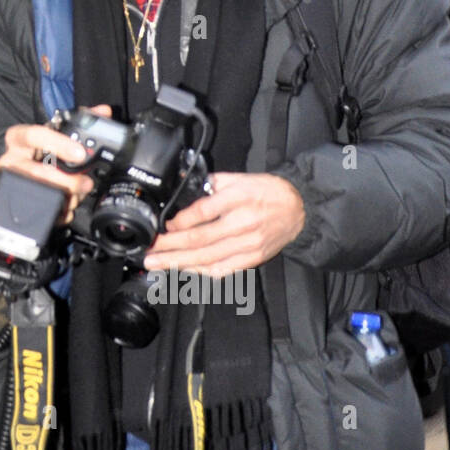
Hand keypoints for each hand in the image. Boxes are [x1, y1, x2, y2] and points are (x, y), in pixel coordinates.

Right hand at [0, 105, 111, 224]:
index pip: (34, 136)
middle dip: (67, 180)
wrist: (20, 171)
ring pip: (41, 193)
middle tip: (86, 182)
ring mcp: (12, 183)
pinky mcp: (18, 202)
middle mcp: (11, 160)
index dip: (58, 144)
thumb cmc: (40, 149)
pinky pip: (42, 211)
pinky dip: (61, 211)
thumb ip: (78, 122)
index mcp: (18, 138)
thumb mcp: (54, 133)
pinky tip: (69, 206)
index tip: (80, 153)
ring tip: (80, 194)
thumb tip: (103, 112)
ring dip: (67, 196)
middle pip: (38, 172)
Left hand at [143, 172, 305, 277]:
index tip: (164, 227)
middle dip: (170, 247)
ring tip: (157, 264)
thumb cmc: (269, 193)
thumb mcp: (242, 178)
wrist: (299, 209)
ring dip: (178, 262)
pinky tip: (184, 269)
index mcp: (239, 197)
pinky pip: (222, 268)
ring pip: (207, 257)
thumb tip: (188, 190)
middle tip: (150, 251)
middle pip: (200, 239)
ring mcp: (248, 244)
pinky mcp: (252, 258)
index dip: (180, 222)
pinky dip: (201, 271)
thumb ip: (214, 184)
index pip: (204, 212)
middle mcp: (243, 222)